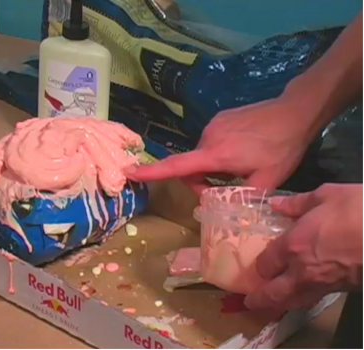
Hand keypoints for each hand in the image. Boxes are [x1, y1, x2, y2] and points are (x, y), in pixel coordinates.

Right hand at [127, 95, 316, 192]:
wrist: (295, 111)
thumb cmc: (282, 148)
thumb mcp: (267, 181)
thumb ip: (242, 199)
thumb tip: (222, 209)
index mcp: (216, 154)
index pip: (177, 165)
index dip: (152, 171)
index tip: (129, 172)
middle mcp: (208, 137)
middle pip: (190, 166)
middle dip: (201, 182)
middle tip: (226, 191)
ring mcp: (213, 125)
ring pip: (201, 156)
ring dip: (211, 168)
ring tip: (239, 169)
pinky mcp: (220, 119)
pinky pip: (210, 142)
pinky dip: (217, 154)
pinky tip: (241, 152)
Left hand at [245, 183, 362, 310]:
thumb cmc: (359, 210)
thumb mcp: (326, 195)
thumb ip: (298, 203)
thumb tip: (276, 205)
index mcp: (293, 245)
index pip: (266, 262)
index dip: (260, 265)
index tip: (258, 266)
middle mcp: (303, 269)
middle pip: (275, 292)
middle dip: (260, 298)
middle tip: (249, 301)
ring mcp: (323, 283)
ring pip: (295, 301)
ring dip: (279, 304)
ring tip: (270, 306)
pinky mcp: (342, 290)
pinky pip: (314, 299)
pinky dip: (303, 300)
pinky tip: (302, 294)